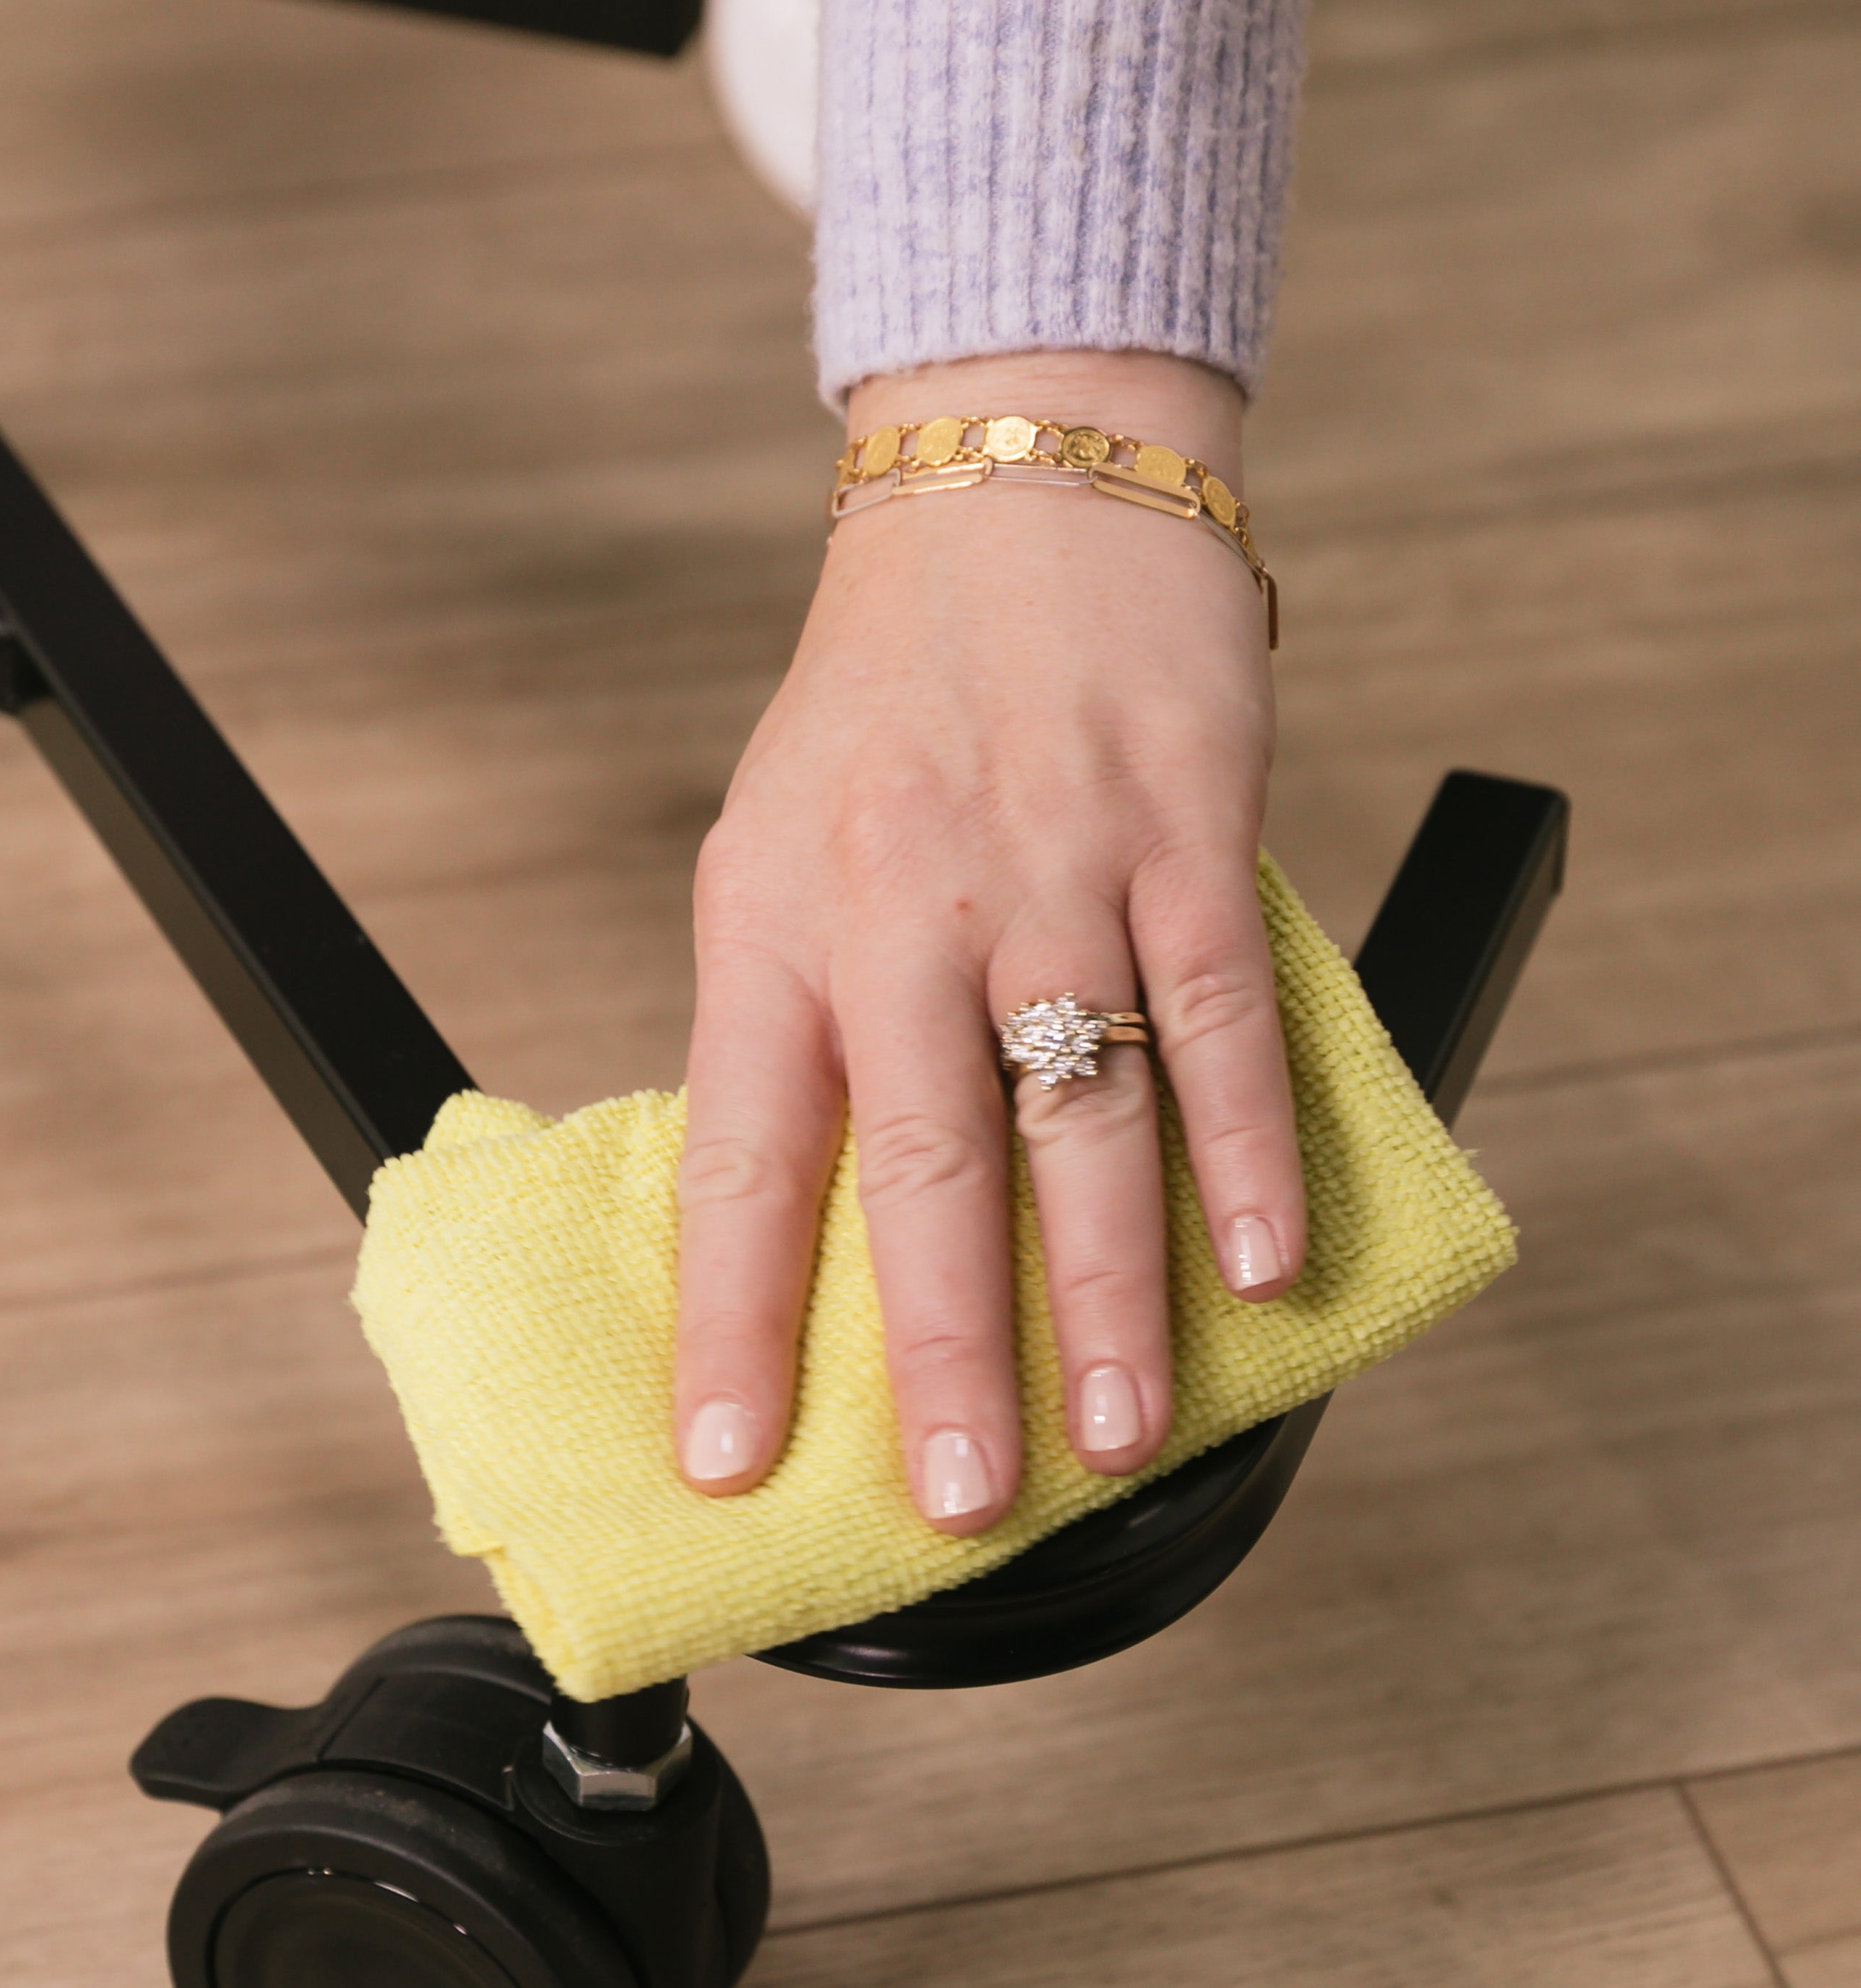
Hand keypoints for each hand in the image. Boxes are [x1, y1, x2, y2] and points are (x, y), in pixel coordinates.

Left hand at [673, 350, 1301, 1530]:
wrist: (1012, 490)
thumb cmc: (878, 703)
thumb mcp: (770, 857)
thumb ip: (793, 1028)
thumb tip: (801, 1228)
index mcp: (776, 926)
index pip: (745, 1158)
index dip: (734, 1321)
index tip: (727, 1458)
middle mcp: (906, 908)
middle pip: (926, 1165)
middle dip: (946, 1352)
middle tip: (963, 1497)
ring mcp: (1054, 871)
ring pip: (1084, 1112)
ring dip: (1109, 1291)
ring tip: (1117, 1430)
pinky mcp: (1184, 831)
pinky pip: (1219, 1011)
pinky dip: (1245, 1149)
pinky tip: (1261, 1266)